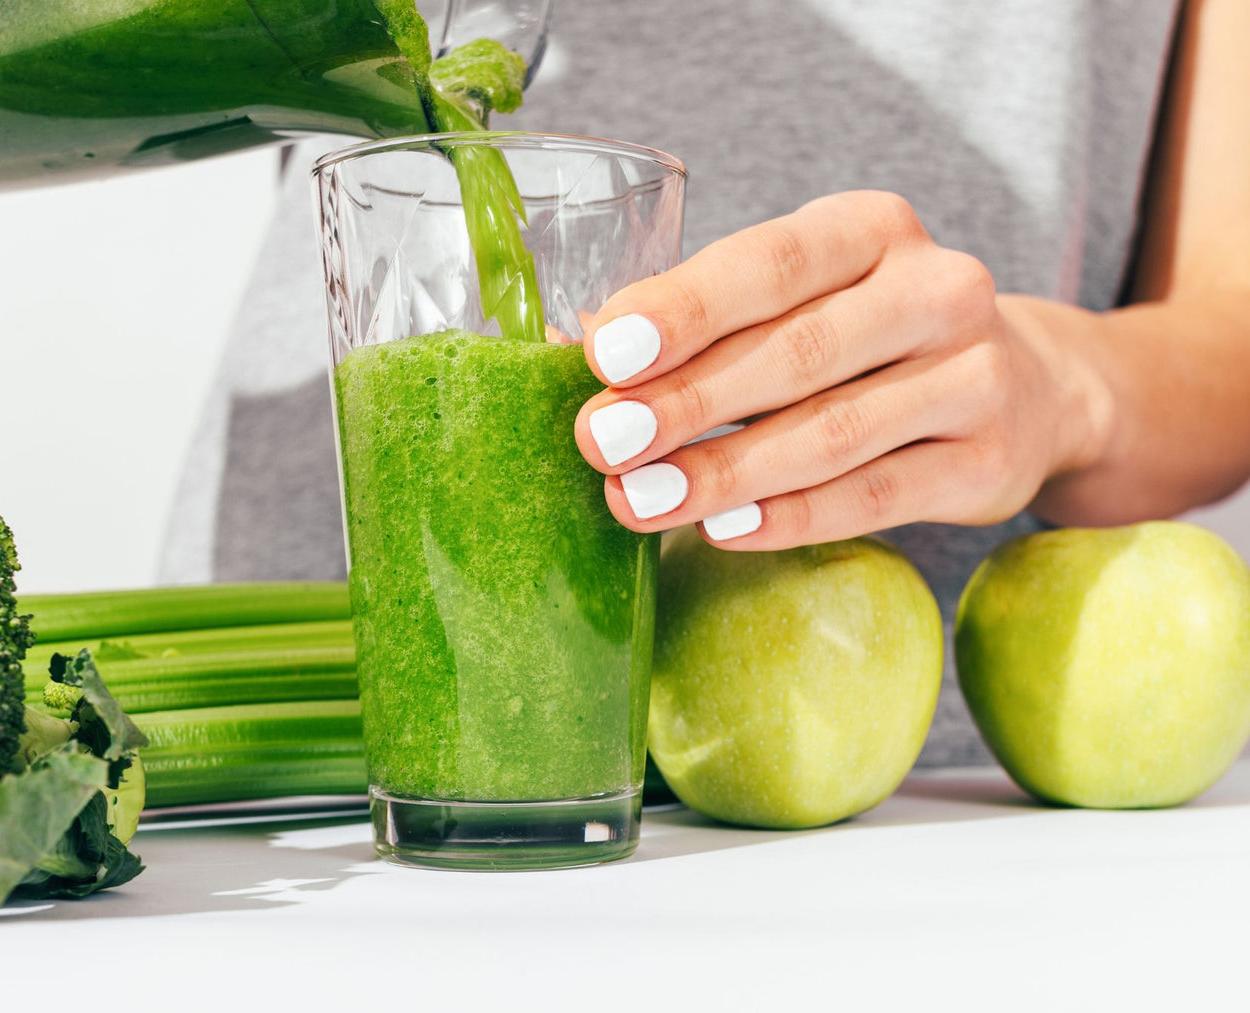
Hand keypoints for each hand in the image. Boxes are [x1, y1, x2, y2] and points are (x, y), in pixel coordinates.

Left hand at [574, 190, 1107, 548]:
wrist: (1023, 388)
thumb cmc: (864, 337)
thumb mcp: (797, 300)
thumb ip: (702, 319)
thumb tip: (575, 346)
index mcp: (871, 228)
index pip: (769, 263)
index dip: (682, 308)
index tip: (602, 355)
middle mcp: (936, 289)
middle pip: (795, 352)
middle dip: (684, 402)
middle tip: (598, 442)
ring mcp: (974, 377)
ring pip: (832, 433)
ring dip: (723, 473)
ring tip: (639, 501)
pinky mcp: (987, 463)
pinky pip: (874, 496)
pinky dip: (793, 517)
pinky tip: (724, 530)